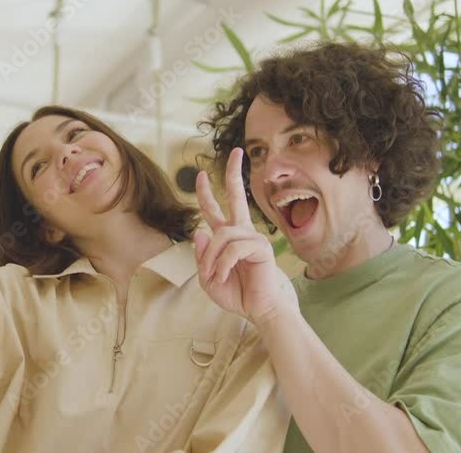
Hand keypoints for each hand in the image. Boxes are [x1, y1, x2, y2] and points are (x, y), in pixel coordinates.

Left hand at [194, 147, 297, 324]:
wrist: (258, 310)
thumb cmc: (236, 294)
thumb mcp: (208, 277)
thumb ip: (201, 257)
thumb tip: (199, 231)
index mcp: (228, 237)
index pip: (215, 209)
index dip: (206, 192)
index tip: (200, 174)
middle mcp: (241, 232)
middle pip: (236, 196)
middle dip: (234, 173)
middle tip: (237, 151)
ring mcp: (253, 237)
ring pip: (221, 235)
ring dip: (212, 258)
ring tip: (214, 276)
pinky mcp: (261, 247)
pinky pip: (233, 249)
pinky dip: (224, 264)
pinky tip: (225, 276)